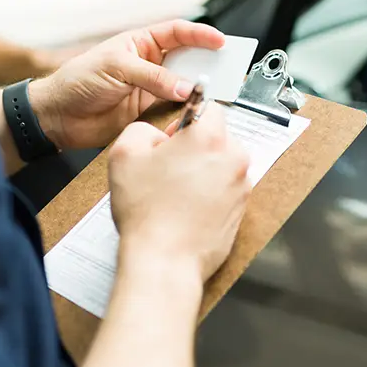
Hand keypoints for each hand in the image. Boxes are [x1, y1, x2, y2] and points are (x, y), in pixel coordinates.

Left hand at [29, 20, 224, 149]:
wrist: (59, 116)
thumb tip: (185, 88)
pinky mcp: (149, 112)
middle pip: (188, 59)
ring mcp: (151, 88)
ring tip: (216, 91)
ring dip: (199, 89)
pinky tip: (195, 111)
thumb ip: (153, 77)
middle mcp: (150, 64)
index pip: (178, 33)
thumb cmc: (78, 81)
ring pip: (184, 86)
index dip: (201, 35)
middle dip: (207, 63)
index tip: (221, 41)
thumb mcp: (117, 69)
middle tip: (228, 68)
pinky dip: (186, 111)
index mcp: (141, 43)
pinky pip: (175, 109)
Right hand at [108, 103, 250, 281]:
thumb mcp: (123, 154)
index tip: (174, 136)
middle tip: (169, 168)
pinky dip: (211, 194)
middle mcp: (233, 158)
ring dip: (205, 171)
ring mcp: (241, 186)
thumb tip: (156, 135)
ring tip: (176, 192)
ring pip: (223, 165)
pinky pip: (227, 190)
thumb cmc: (147, 212)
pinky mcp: (242, 210)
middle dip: (196, 147)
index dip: (186, 119)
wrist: (165, 260)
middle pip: (218, 138)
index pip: (209, 107)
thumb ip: (141, 130)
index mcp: (209, 138)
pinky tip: (187, 209)